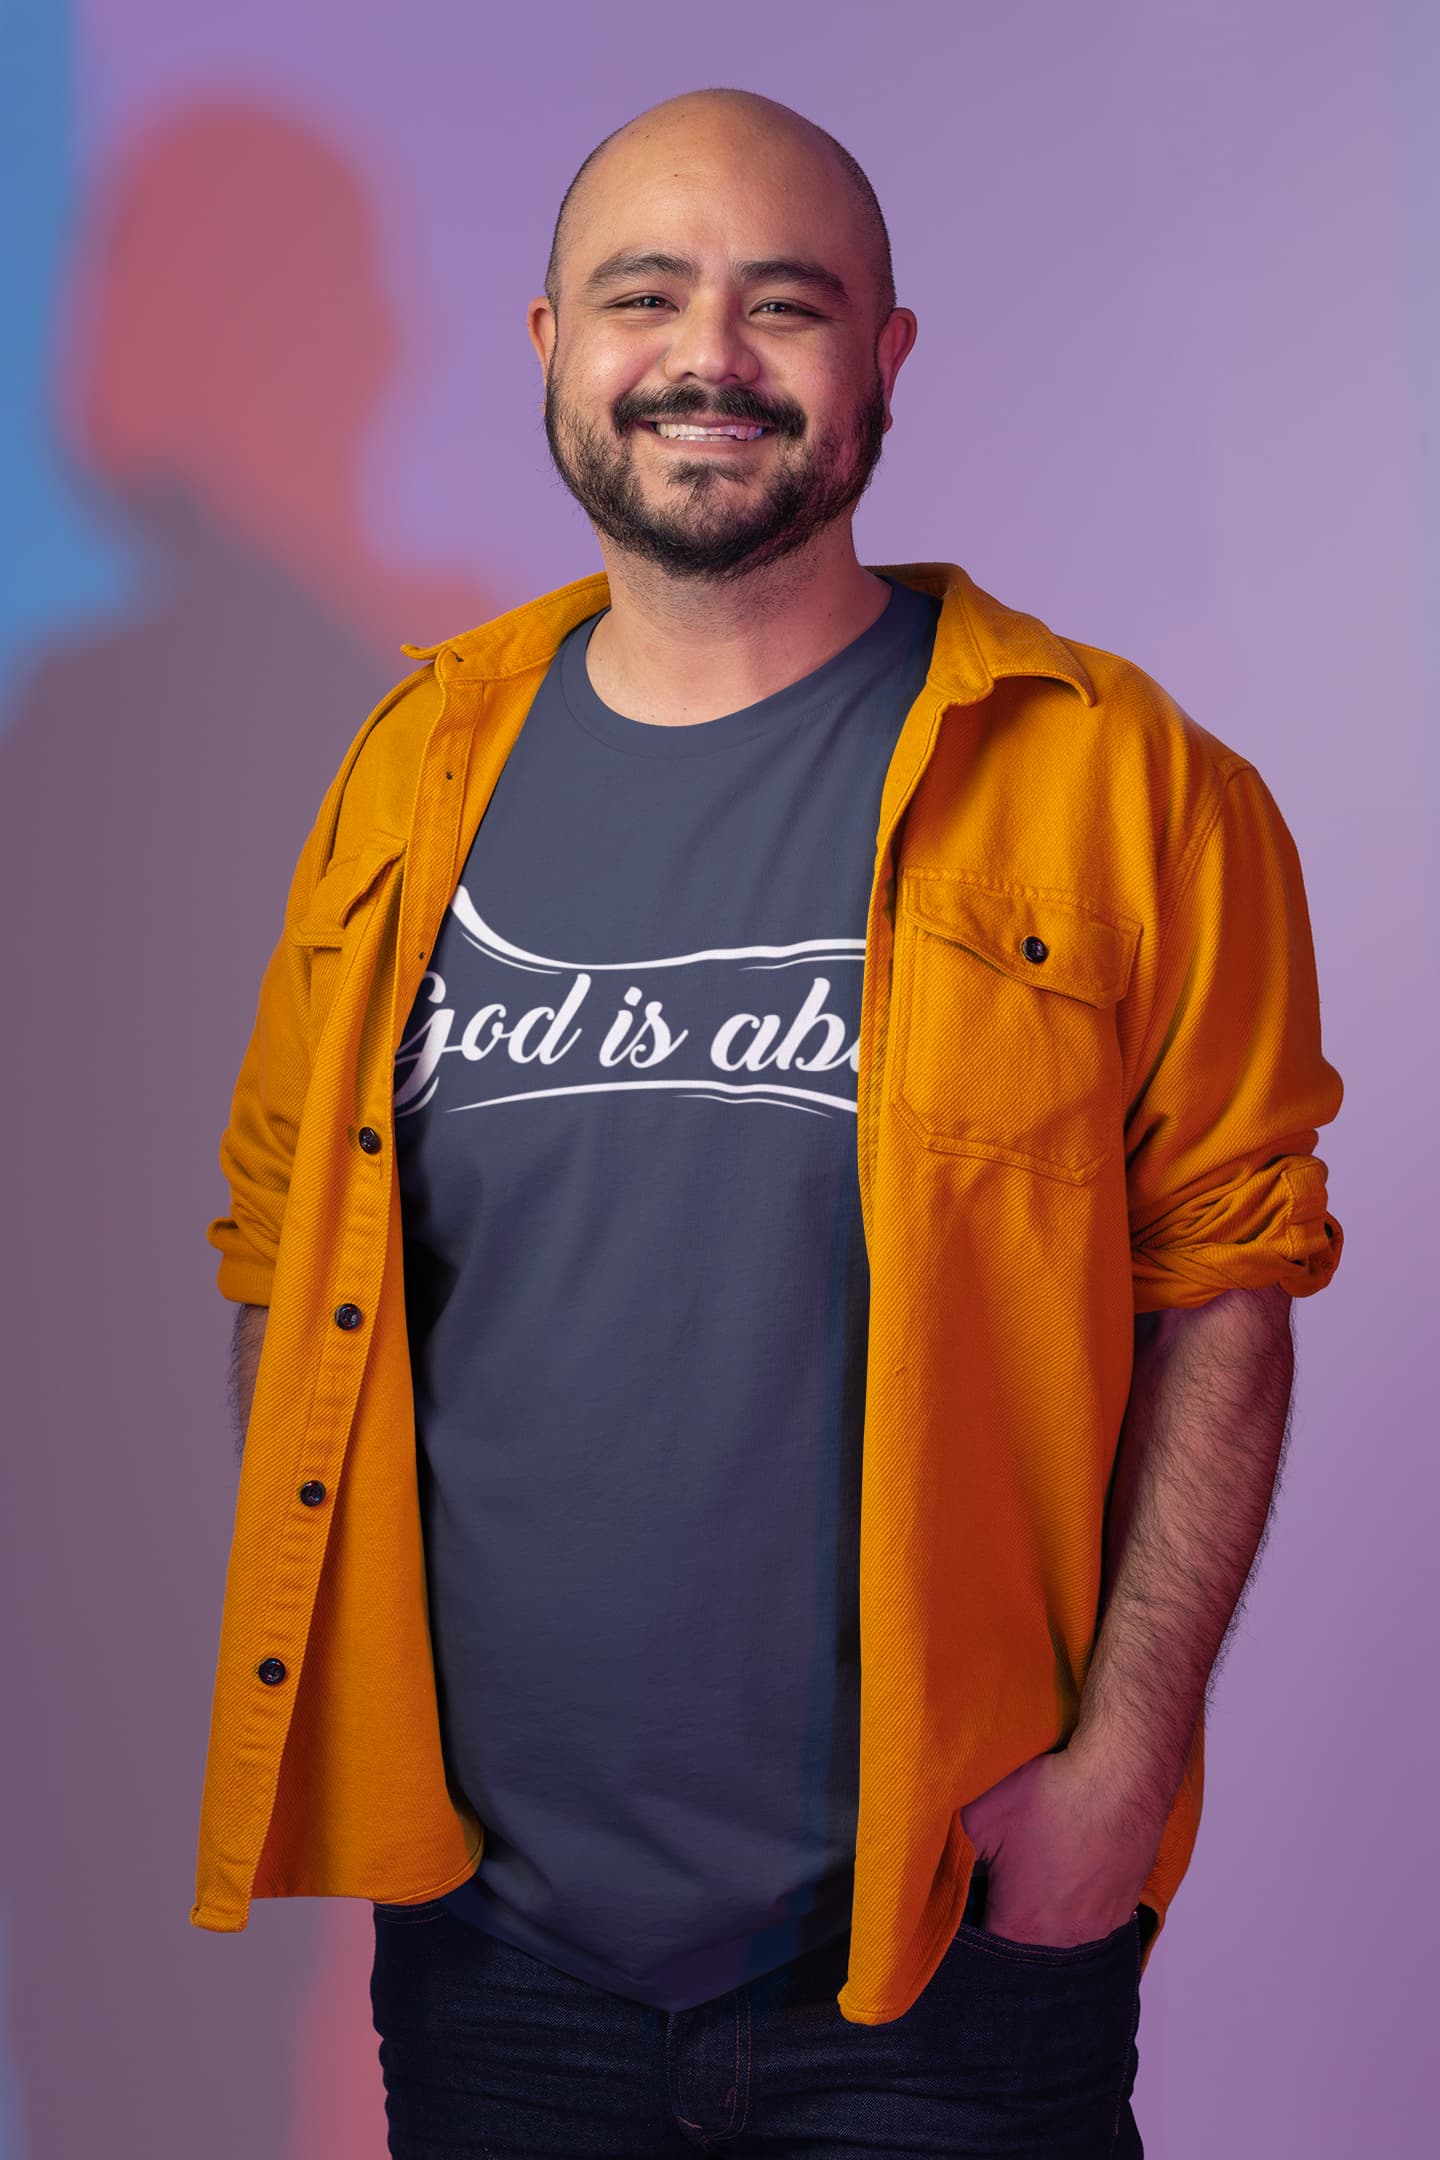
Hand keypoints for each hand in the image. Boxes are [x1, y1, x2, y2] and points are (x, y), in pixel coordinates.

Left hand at [959, 1748, 1163, 1948]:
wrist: (1121, 1780)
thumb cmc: (1051, 1798)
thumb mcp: (980, 1816)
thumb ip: (949, 1851)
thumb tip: (932, 1869)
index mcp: (1017, 1927)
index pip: (981, 1949)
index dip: (969, 1925)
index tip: (967, 1900)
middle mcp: (1059, 1942)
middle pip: (1021, 1946)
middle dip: (1006, 1921)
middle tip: (1001, 1883)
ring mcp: (1095, 1930)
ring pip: (1057, 1937)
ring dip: (1044, 1916)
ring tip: (1037, 1877)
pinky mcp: (1122, 1911)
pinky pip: (1090, 1923)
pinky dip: (1076, 1907)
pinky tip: (1069, 1876)